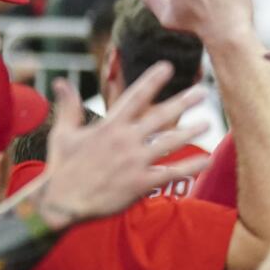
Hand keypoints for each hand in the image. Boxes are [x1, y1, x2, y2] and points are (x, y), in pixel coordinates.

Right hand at [38, 63, 210, 228]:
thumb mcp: (64, 133)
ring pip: (170, 143)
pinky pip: (171, 173)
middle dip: (182, 102)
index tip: (167, 66)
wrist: (61, 202)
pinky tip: (207, 160)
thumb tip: (61, 82)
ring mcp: (135, 162)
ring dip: (191, 132)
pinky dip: (190, 167)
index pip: (135, 97)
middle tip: (202, 91)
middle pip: (160, 117)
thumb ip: (69, 106)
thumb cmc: (63, 166)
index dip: (152, 80)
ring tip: (209, 122)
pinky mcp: (140, 183)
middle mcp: (125, 141)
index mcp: (109, 126)